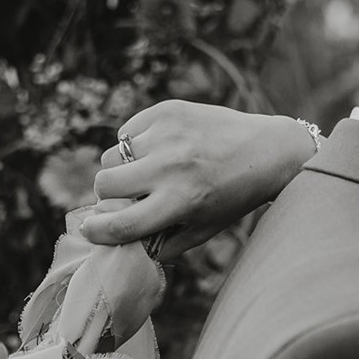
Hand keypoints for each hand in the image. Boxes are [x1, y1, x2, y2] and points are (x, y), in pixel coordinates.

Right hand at [77, 101, 318, 258]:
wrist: (268, 150)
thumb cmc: (235, 196)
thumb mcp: (205, 227)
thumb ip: (165, 243)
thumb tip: (124, 247)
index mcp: (181, 201)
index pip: (122, 222)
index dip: (98, 231)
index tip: (89, 230)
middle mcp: (172, 166)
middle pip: (105, 183)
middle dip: (108, 196)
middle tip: (123, 197)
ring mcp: (168, 134)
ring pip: (112, 155)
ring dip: (121, 168)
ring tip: (148, 171)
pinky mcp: (168, 111)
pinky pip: (128, 131)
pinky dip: (135, 144)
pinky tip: (160, 149)